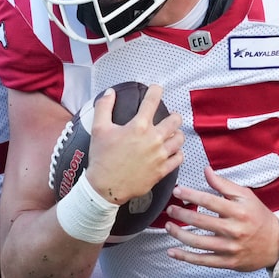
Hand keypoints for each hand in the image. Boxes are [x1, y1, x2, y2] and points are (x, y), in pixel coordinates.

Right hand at [86, 86, 183, 205]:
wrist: (105, 188)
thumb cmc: (101, 158)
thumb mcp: (98, 129)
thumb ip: (104, 107)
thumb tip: (110, 92)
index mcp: (138, 126)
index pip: (152, 101)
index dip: (156, 91)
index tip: (157, 89)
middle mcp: (153, 139)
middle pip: (175, 120)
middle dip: (173, 116)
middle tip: (169, 118)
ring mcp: (160, 156)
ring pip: (180, 139)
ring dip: (176, 134)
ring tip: (171, 135)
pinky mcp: (163, 170)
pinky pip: (179, 158)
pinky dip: (177, 153)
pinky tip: (172, 151)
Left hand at [164, 169, 278, 270]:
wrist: (277, 244)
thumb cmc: (259, 217)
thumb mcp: (246, 196)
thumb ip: (224, 185)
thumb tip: (206, 170)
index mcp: (239, 211)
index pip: (210, 201)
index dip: (191, 195)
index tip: (177, 190)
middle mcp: (234, 230)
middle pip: (201, 222)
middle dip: (181, 214)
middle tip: (170, 209)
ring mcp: (230, 248)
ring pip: (198, 242)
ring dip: (179, 234)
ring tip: (168, 226)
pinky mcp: (228, 262)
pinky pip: (203, 260)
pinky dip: (185, 257)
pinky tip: (172, 252)